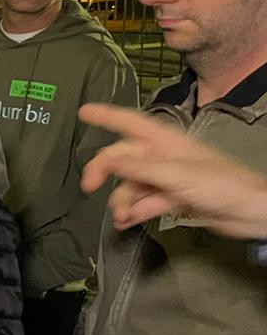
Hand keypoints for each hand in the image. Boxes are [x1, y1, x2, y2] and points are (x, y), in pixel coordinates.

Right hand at [80, 103, 266, 236]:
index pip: (130, 122)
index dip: (107, 116)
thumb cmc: (222, 184)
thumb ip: (141, 168)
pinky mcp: (173, 198)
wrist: (250, 212)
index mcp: (166, 141)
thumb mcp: (178, 175)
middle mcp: (164, 156)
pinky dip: (135, 211)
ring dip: (122, 200)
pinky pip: (144, 202)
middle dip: (105, 171)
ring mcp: (167, 178)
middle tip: (89, 186)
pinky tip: (127, 222)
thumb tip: (109, 160)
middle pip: (124, 158)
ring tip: (121, 216)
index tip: (84, 112)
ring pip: (132, 184)